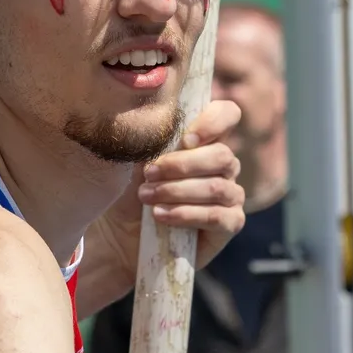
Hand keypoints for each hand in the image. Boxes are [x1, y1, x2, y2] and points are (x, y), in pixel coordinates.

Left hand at [94, 100, 244, 279]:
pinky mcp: (230, 224)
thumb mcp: (136, 162)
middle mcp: (224, 166)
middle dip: (182, 165)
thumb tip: (158, 126)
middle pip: (221, 155)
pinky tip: (161, 215)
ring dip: (177, 190)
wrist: (121, 238)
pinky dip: (186, 214)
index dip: (213, 121)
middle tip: (149, 174)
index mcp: (205, 141)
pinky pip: (217, 216)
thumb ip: (153, 141)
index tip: (185, 139)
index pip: (227, 115)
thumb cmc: (131, 194)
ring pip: (217, 186)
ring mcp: (230, 195)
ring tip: (147, 197)